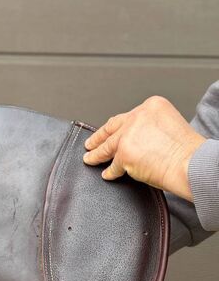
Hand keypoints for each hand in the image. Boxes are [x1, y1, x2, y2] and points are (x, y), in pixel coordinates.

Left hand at [83, 96, 205, 200]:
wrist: (190, 163)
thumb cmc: (187, 150)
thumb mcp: (170, 125)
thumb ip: (151, 128)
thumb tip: (136, 141)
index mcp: (152, 106)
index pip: (127, 116)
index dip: (115, 126)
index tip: (109, 131)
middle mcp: (138, 116)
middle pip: (112, 128)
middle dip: (98, 137)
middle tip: (90, 143)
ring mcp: (129, 135)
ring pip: (108, 146)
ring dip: (97, 154)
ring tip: (90, 159)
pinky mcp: (124, 154)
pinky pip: (113, 165)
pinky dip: (110, 171)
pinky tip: (107, 174)